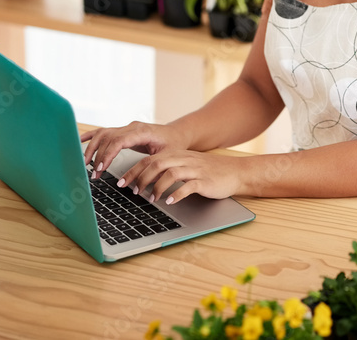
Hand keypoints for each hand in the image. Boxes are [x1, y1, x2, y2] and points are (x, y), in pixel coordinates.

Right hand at [80, 121, 182, 178]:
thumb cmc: (174, 144)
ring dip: (92, 148)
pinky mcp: (123, 131)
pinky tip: (81, 141)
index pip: (119, 140)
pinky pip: (104, 131)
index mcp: (142, 131)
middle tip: (93, 173)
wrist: (178, 133)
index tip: (100, 167)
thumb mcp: (168, 156)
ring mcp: (127, 128)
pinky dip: (92, 136)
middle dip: (98, 156)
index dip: (108, 154)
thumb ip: (154, 167)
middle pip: (108, 138)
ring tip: (85, 164)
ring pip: (103, 133)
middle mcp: (132, 127)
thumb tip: (141, 182)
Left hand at [117, 151, 243, 202]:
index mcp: (177, 155)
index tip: (121, 183)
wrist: (235, 171)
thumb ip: (167, 169)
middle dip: (140, 178)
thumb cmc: (208, 171)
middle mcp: (184, 159)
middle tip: (132, 192)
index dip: (133, 171)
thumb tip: (143, 180)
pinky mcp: (205, 181)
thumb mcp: (186, 166)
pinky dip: (177, 193)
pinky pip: (188, 186)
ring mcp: (195, 169)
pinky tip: (170, 201)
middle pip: (156, 164)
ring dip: (157, 187)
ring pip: (170, 173)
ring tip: (151, 199)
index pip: (149, 160)